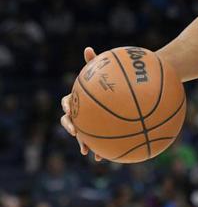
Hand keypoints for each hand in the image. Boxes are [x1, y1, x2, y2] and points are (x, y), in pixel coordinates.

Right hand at [60, 46, 102, 160]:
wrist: (122, 94)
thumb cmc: (109, 80)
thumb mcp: (102, 71)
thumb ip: (94, 62)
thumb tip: (88, 48)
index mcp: (78, 98)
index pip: (67, 102)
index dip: (67, 107)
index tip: (70, 110)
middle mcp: (80, 111)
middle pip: (69, 121)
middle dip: (70, 127)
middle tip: (75, 131)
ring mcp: (88, 122)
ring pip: (81, 134)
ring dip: (83, 142)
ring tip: (86, 150)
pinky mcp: (99, 132)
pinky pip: (96, 142)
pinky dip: (99, 150)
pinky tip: (104, 158)